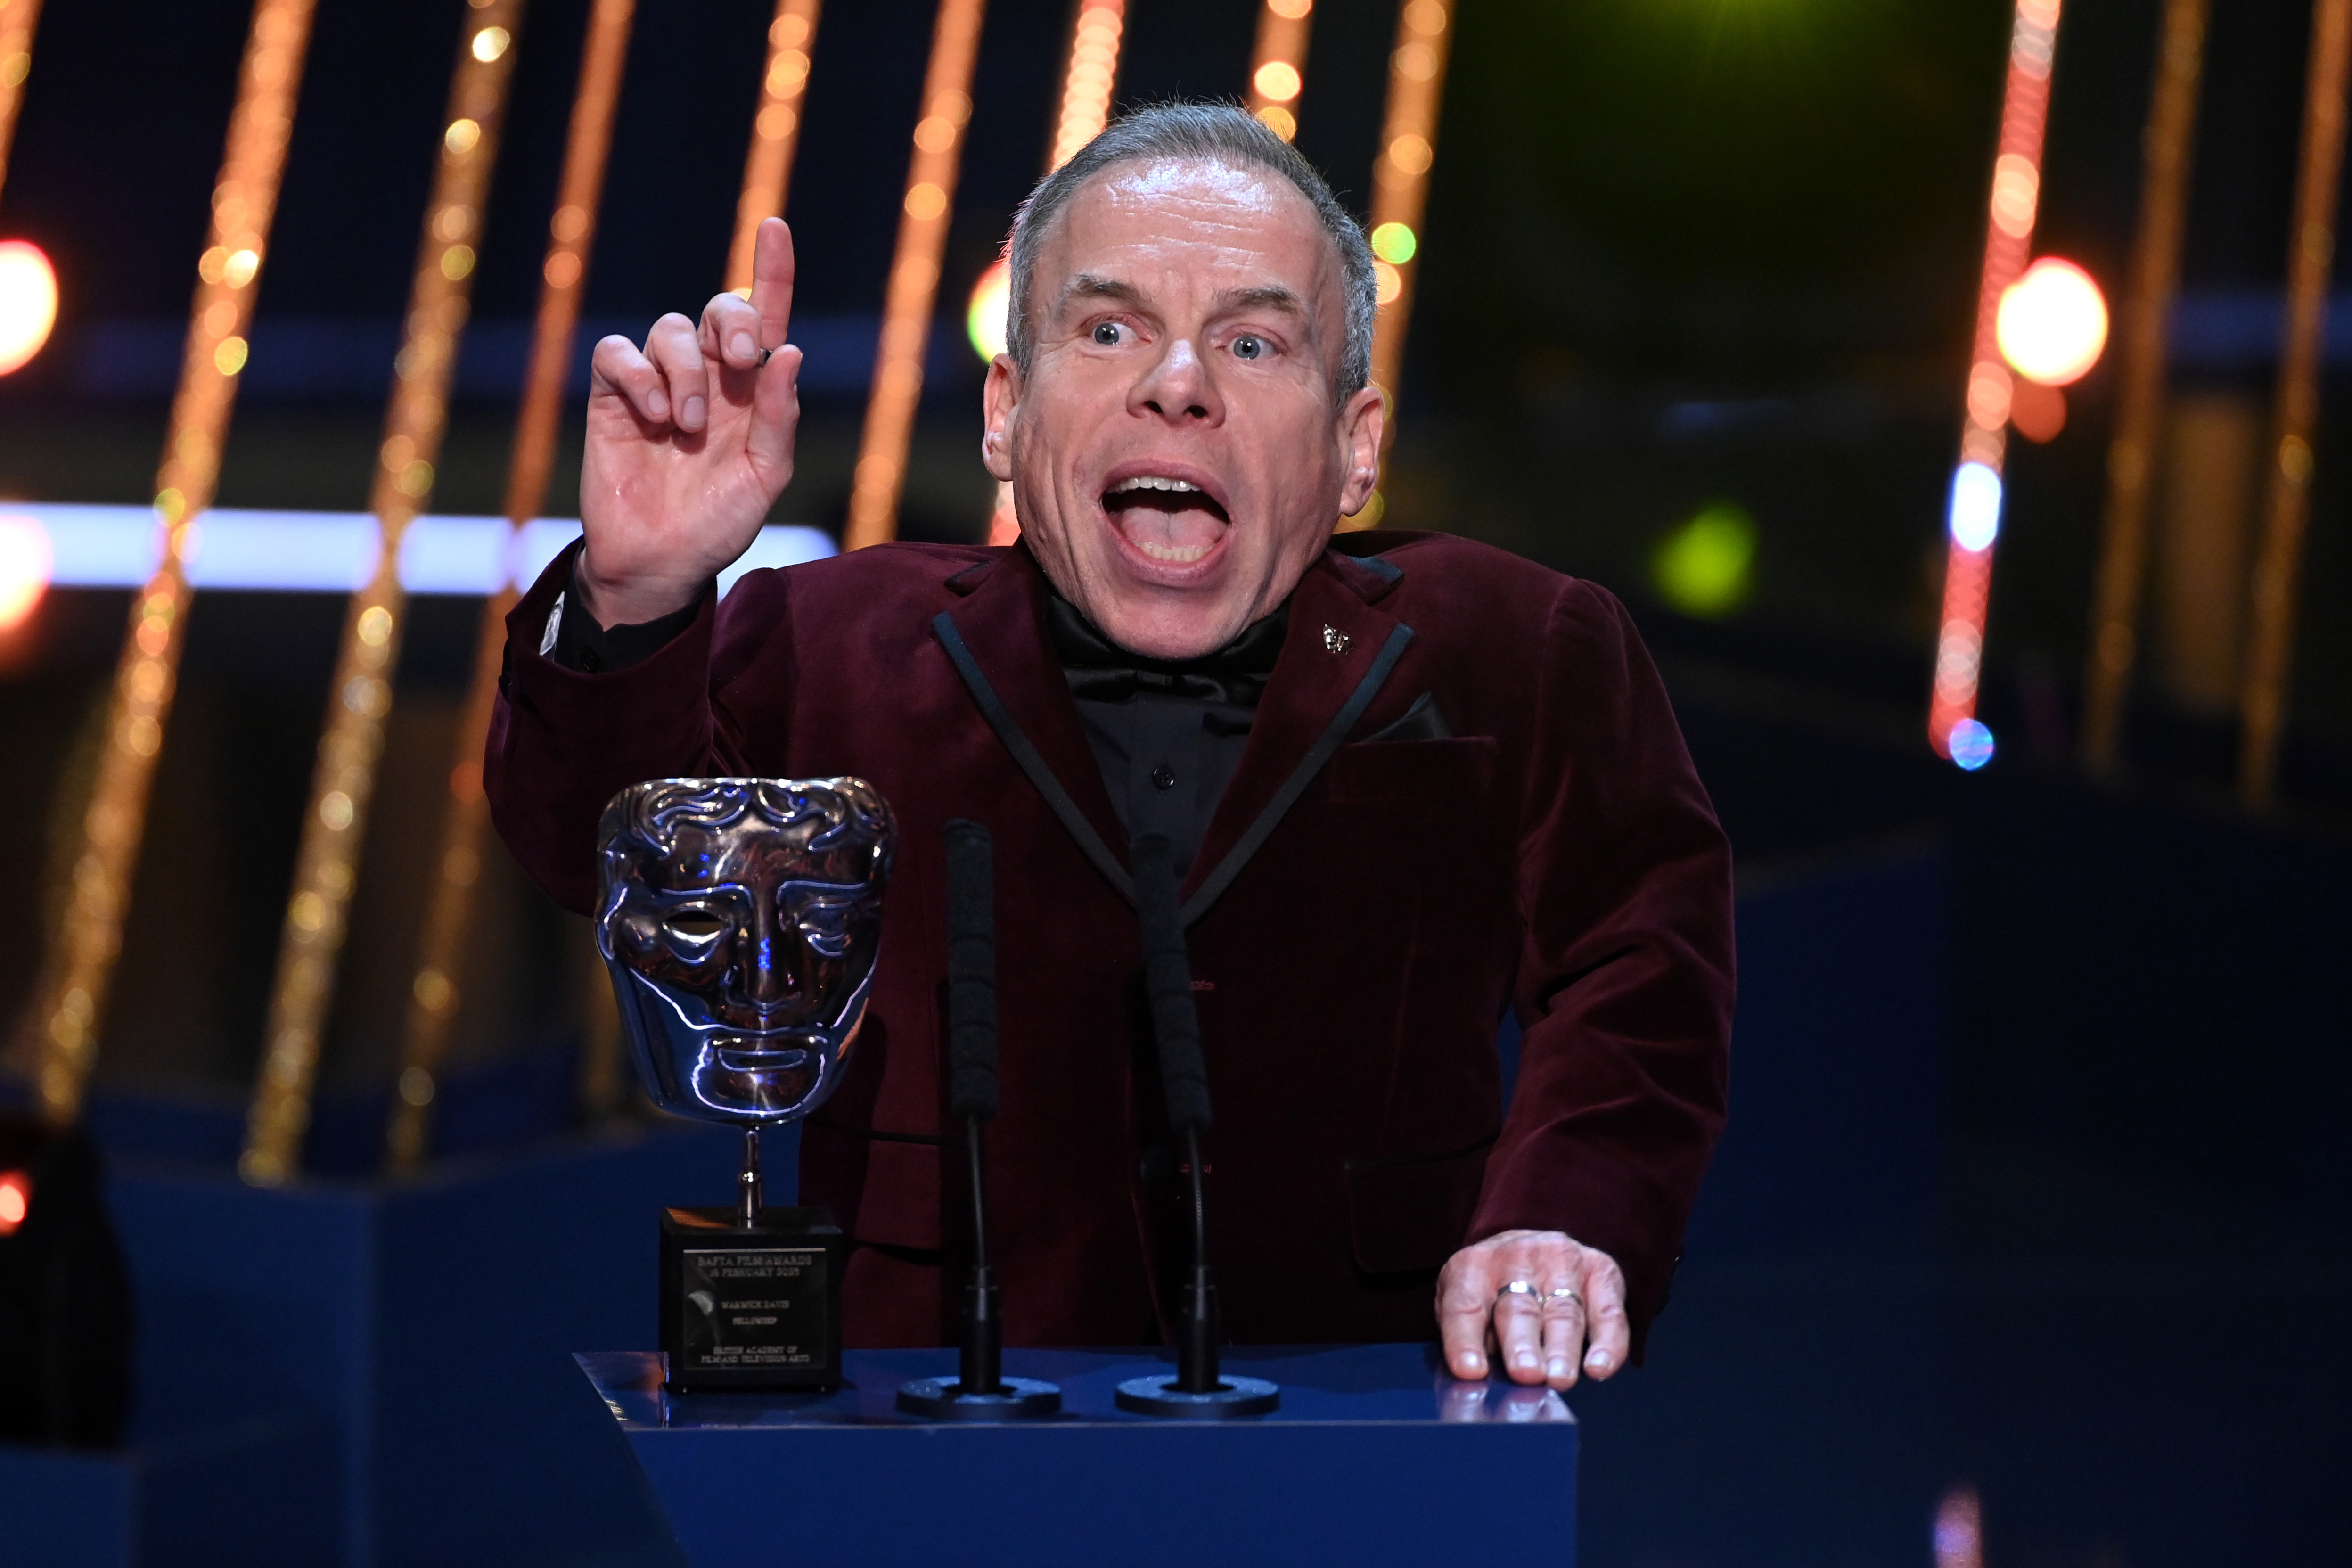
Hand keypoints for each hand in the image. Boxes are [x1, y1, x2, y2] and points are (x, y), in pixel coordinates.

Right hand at [576, 216, 803, 626]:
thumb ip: (780, 418)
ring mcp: (657, 382)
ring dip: (687, 371)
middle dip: (735, 320)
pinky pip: (618, 352)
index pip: (766, 317)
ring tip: (687, 425)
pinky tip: (652, 418)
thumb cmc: (718, 522)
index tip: (774, 226)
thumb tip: (790, 352)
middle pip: (720, 309)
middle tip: (743, 360)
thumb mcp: (764, 477)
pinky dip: (638, 375)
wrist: (661, 561)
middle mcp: (707, 376)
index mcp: (751, 390)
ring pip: (671, 328)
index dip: (772, 270)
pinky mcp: (612, 395)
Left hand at [1437, 1228, 1628, 1389]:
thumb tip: (1477, 1382)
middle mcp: (1517, 1258)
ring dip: (1561, 1348)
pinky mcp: (1600, 1271)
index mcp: (1473, 1267)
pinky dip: (1607, 1343)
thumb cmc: (1492, 1289)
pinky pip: (1608, 1312)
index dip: (1465, 1339)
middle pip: (1518, 1307)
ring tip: (1559, 1378)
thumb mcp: (1465, 1302)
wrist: (1531, 1243)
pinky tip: (1598, 1368)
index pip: (1465, 1305)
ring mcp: (1561, 1262)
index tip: (1471, 1371)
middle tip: (1526, 1374)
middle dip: (1522, 1344)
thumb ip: (1466, 1337)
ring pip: (1563, 1312)